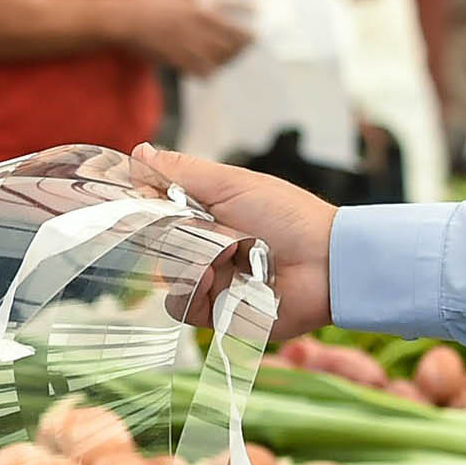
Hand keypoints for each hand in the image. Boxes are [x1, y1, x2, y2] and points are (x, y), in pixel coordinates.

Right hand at [119, 0, 254, 74]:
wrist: (124, 20)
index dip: (246, 7)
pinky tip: (211, 74)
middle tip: (251, 43)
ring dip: (230, 57)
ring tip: (234, 58)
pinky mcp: (178, 59)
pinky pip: (201, 71)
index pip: (228, 4)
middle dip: (244, 42)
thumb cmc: (143, 1)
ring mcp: (189, 43)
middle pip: (231, 36)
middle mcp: (198, 25)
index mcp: (197, 5)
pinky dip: (209, 73)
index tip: (259, 10)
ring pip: (220, 55)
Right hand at [131, 145, 334, 335]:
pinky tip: (217, 279)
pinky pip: (181, 306)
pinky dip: (194, 293)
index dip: (144, 204)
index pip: (153, 209)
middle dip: (176, 234)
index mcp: (205, 213)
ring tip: (224, 255)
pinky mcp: (215, 312)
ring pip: (166, 274)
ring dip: (190, 262)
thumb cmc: (288, 217)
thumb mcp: (232, 184)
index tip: (144, 196)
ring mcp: (208, 280)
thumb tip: (140, 153)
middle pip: (155, 243)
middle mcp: (202, 246)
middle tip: (205, 227)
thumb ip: (183, 172)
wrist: (325, 263)